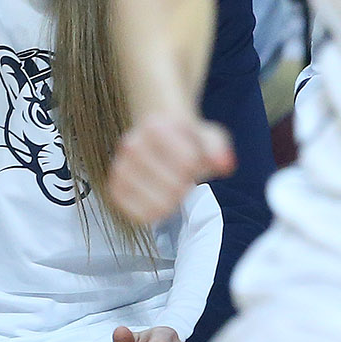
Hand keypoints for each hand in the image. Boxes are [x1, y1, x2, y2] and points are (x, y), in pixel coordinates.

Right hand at [109, 110, 233, 227]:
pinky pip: (139, 215)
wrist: (155, 135)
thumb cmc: (185, 139)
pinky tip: (159, 199)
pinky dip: (154, 213)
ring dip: (171, 200)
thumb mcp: (207, 135)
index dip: (198, 166)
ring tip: (170, 186)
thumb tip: (225, 164)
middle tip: (183, 177)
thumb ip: (218, 148)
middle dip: (185, 185)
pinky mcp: (115, 188)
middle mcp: (131, 145)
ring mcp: (120, 167)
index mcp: (154, 127)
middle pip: (174, 186)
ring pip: (158, 203)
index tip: (193, 161)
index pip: (187, 161)